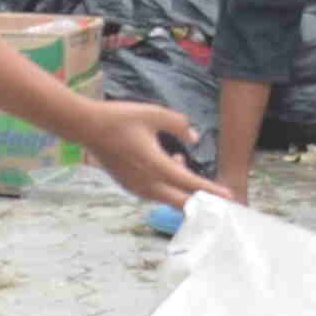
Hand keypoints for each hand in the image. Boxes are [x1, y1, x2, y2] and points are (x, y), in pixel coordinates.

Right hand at [81, 101, 216, 206]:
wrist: (87, 127)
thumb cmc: (120, 118)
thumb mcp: (154, 113)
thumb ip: (179, 124)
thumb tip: (193, 137)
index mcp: (155, 166)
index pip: (189, 183)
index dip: (211, 191)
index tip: (228, 197)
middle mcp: (146, 183)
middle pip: (181, 202)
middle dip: (201, 202)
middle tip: (220, 201)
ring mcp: (136, 188)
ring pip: (168, 197)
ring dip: (182, 188)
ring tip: (179, 159)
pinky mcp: (130, 186)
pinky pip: (156, 192)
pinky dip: (168, 185)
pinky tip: (169, 161)